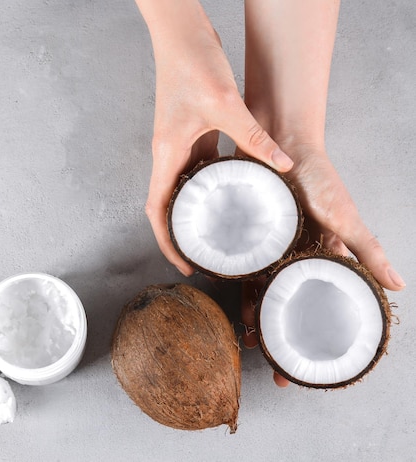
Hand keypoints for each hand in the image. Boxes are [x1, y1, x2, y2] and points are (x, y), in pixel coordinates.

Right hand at [143, 11, 293, 275]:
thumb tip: (282, 165)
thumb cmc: (191, 63)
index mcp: (167, 152)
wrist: (181, 33)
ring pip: (183, 188)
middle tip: (204, 256)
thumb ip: (253, 137)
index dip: (166, 242)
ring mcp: (178, 143)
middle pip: (167, 205)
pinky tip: (232, 191)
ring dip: (196, 211)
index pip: (157, 209)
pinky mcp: (191, 132)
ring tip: (219, 231)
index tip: (183, 263)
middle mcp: (168, 153)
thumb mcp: (225, 104)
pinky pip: (198, 167)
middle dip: (180, 234)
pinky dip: (210, 184)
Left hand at [240, 144, 405, 386]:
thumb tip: (398, 287)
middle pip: (285, 300)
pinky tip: (223, 296)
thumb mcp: (344, 217)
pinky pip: (237, 261)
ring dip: (253, 311)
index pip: (316, 302)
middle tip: (270, 363)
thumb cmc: (319, 179)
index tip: (303, 367)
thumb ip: (368, 250)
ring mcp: (270, 244)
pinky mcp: (246, 231)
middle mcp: (295, 255)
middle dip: (278, 331)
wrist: (281, 141)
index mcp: (320, 256)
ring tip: (245, 337)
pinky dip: (231, 279)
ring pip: (259, 285)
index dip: (310, 331)